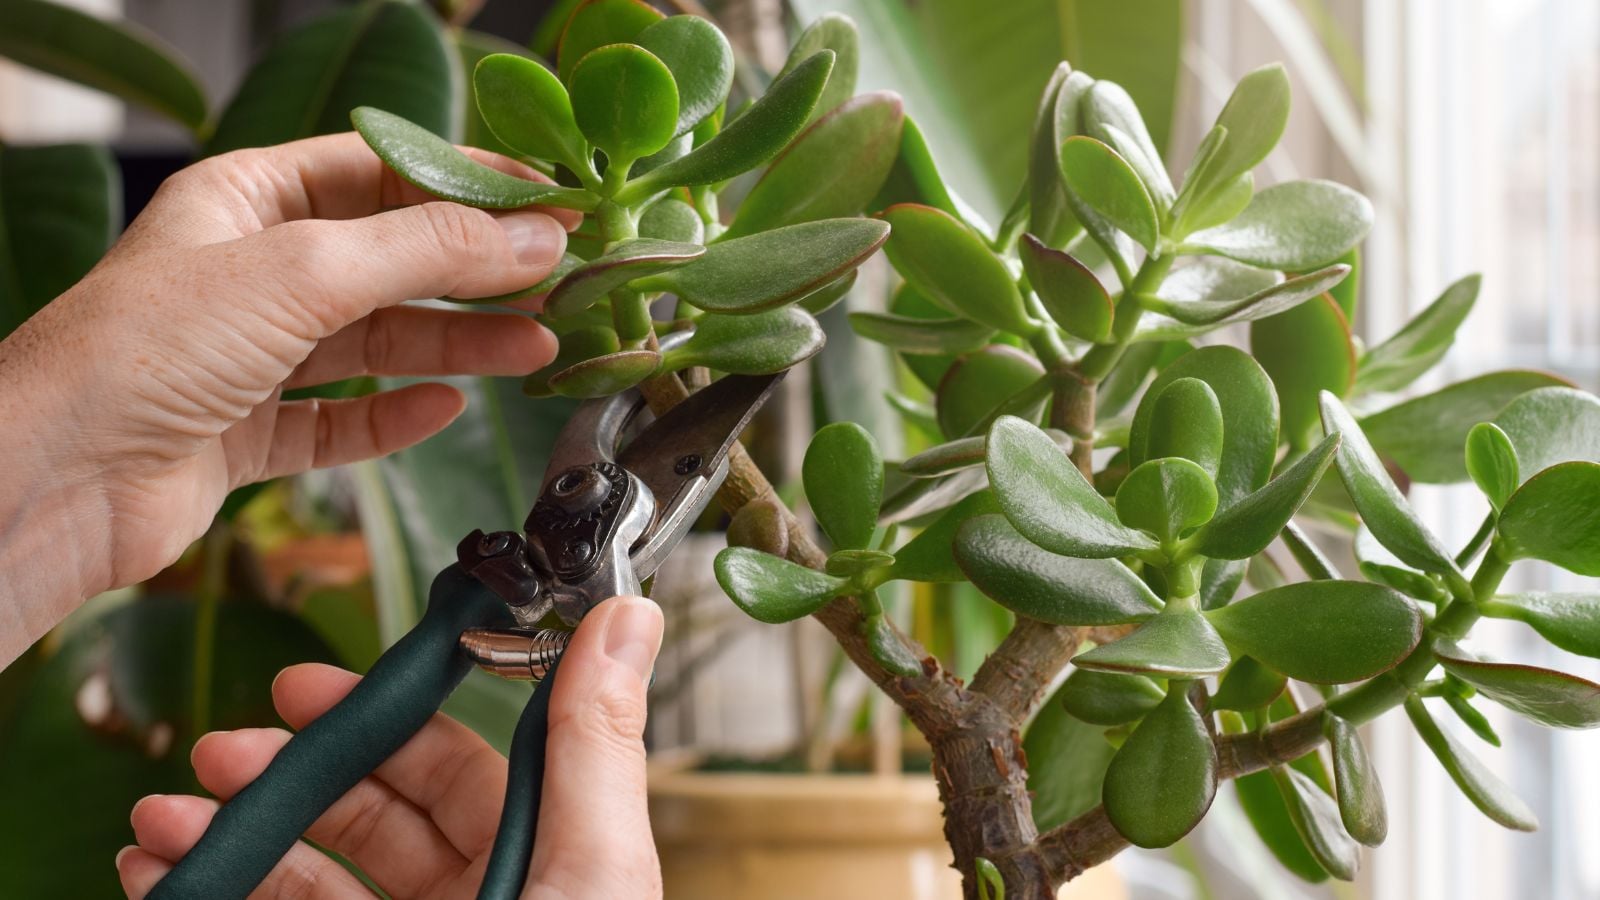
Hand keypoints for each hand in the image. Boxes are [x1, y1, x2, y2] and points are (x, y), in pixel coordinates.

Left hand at [0, 133, 575, 661]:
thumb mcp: (302, 272)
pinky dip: (394, 418)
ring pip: (374, 343)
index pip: (379, 172)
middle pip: (387, 260)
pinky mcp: (247, 433)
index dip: (467, 185)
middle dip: (474, 272)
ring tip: (535, 348)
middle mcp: (248, 273)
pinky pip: (341, 421)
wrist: (56, 481)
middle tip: (557, 279)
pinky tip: (445, 409)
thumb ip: (425, 252)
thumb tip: (531, 238)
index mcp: (245, 201)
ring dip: (455, 344)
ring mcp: (248, 356)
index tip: (548, 203)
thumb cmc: (143, 350)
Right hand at [116, 596, 664, 899]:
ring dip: (237, 836)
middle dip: (296, 772)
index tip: (314, 684)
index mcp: (546, 864)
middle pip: (373, 817)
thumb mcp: (589, 871)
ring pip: (313, 880)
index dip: (390, 718)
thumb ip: (593, 745)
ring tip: (168, 816)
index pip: (462, 768)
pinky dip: (220, 896)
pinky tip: (168, 875)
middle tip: (224, 748)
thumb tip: (626, 617)